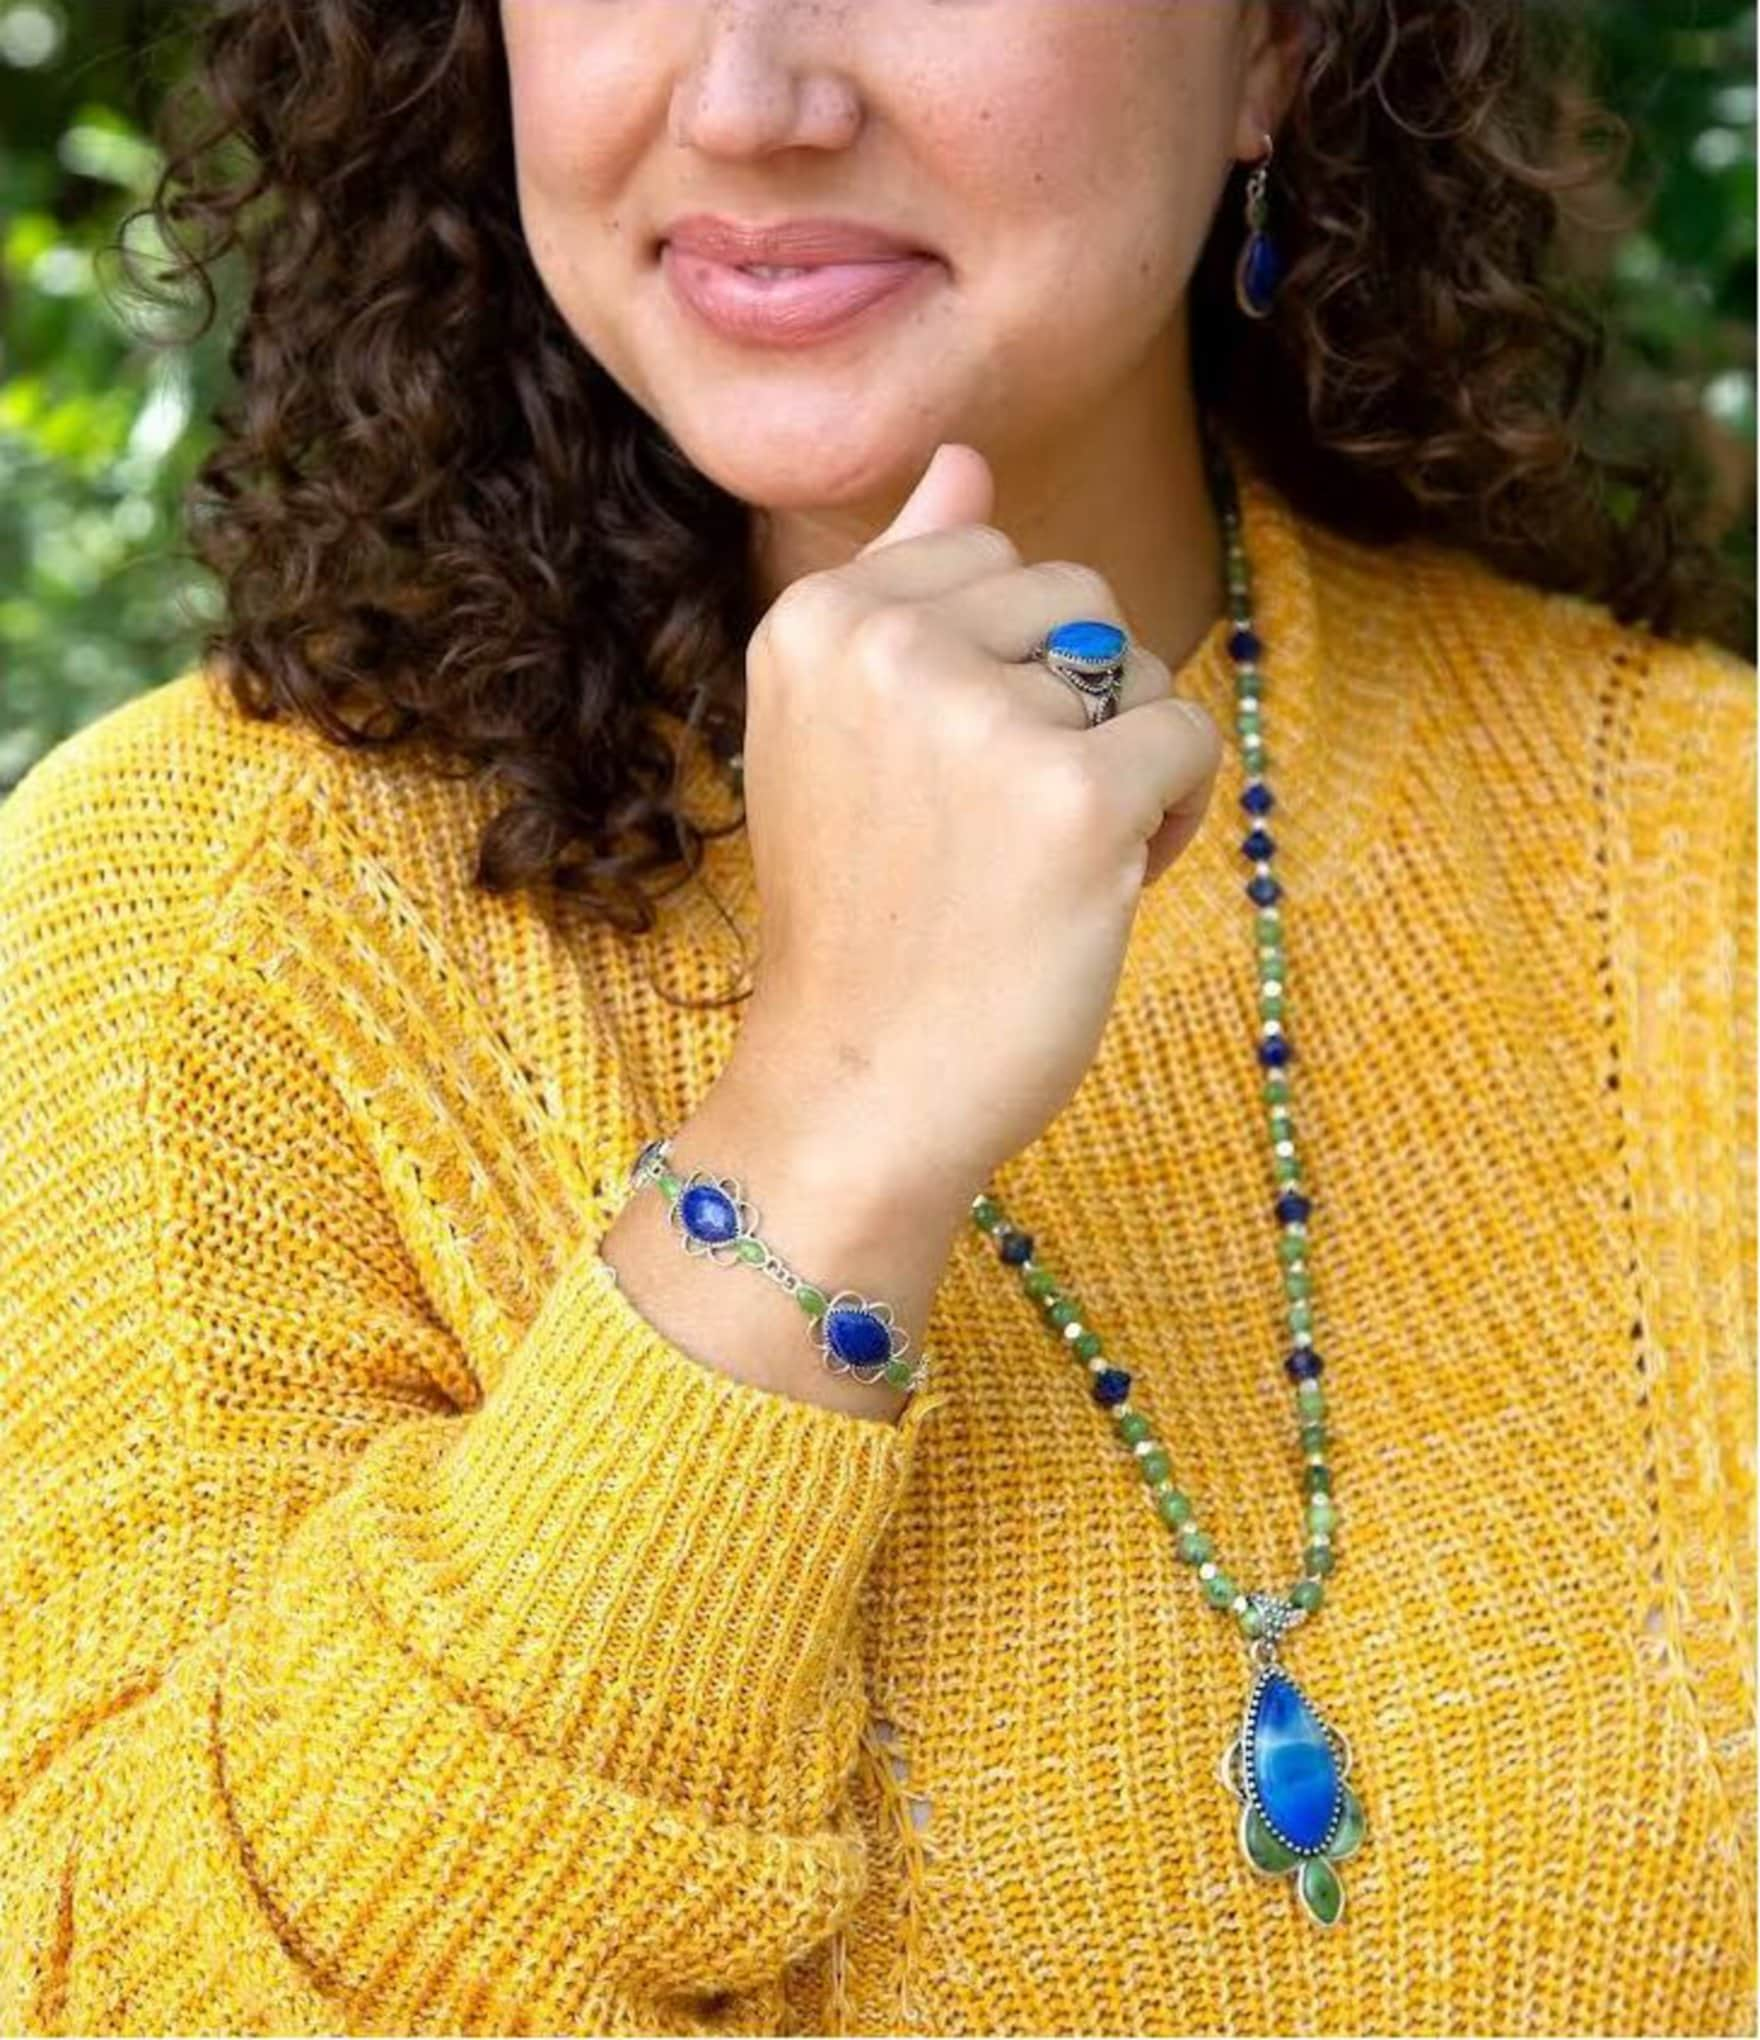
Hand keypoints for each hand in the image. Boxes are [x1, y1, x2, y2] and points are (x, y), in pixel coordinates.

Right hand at [728, 441, 1223, 1216]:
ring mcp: (980, 714)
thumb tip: (962, 455)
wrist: (854, 1090)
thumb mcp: (839, 733)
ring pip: (1138, 668)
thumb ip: (904, 584)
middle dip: (1072, 705)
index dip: (1002, 672)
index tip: (944, 781)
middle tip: (1000, 831)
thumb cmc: (860, 924)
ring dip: (1123, 759)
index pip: (988, 560)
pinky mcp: (1073, 796)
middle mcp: (888, 642)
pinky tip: (1102, 888)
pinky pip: (1187, 742)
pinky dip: (1171, 817)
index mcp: (818, 618)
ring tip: (1046, 863)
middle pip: (1075, 598)